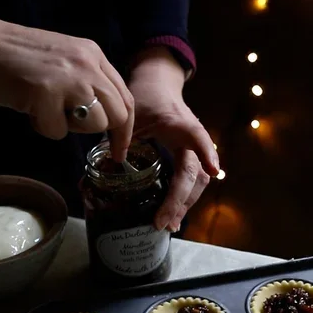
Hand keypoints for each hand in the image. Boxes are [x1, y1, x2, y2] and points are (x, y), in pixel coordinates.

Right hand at [0, 5, 133, 159]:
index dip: (124, 130)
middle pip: (118, 114)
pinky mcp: (46, 93)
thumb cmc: (13, 57)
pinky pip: (58, 132)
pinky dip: (42, 127)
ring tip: (44, 108)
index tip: (118, 150)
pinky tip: (27, 107)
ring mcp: (69, 77)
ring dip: (69, 127)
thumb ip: (86, 82)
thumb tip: (103, 118)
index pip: (125, 98)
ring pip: (95, 124)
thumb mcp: (62, 60)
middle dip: (100, 132)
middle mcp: (87, 63)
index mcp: (93, 54)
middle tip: (70, 127)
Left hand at [129, 48, 218, 230]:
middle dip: (181, 199)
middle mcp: (192, 138)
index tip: (212, 170)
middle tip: (164, 222)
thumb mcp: (129, 114)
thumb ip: (118, 139)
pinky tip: (174, 217)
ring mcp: (193, 150)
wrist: (159, 87)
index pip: (197, 136)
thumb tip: (101, 171)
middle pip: (195, 172)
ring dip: (185, 204)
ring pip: (197, 181)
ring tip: (169, 225)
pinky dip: (184, 199)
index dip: (206, 152)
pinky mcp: (189, 158)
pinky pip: (192, 181)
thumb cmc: (145, 98)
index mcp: (179, 123)